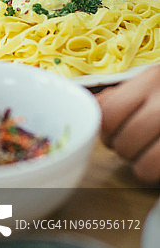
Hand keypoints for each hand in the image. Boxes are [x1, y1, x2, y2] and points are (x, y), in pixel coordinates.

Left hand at [96, 64, 159, 183]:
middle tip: (135, 146)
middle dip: (125, 151)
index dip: (107, 130)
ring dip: (144, 168)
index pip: (110, 114)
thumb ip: (125, 94)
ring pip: (145, 167)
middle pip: (125, 143)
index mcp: (154, 80)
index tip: (114, 132)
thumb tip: (94, 107)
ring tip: (152, 157)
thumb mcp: (156, 80)